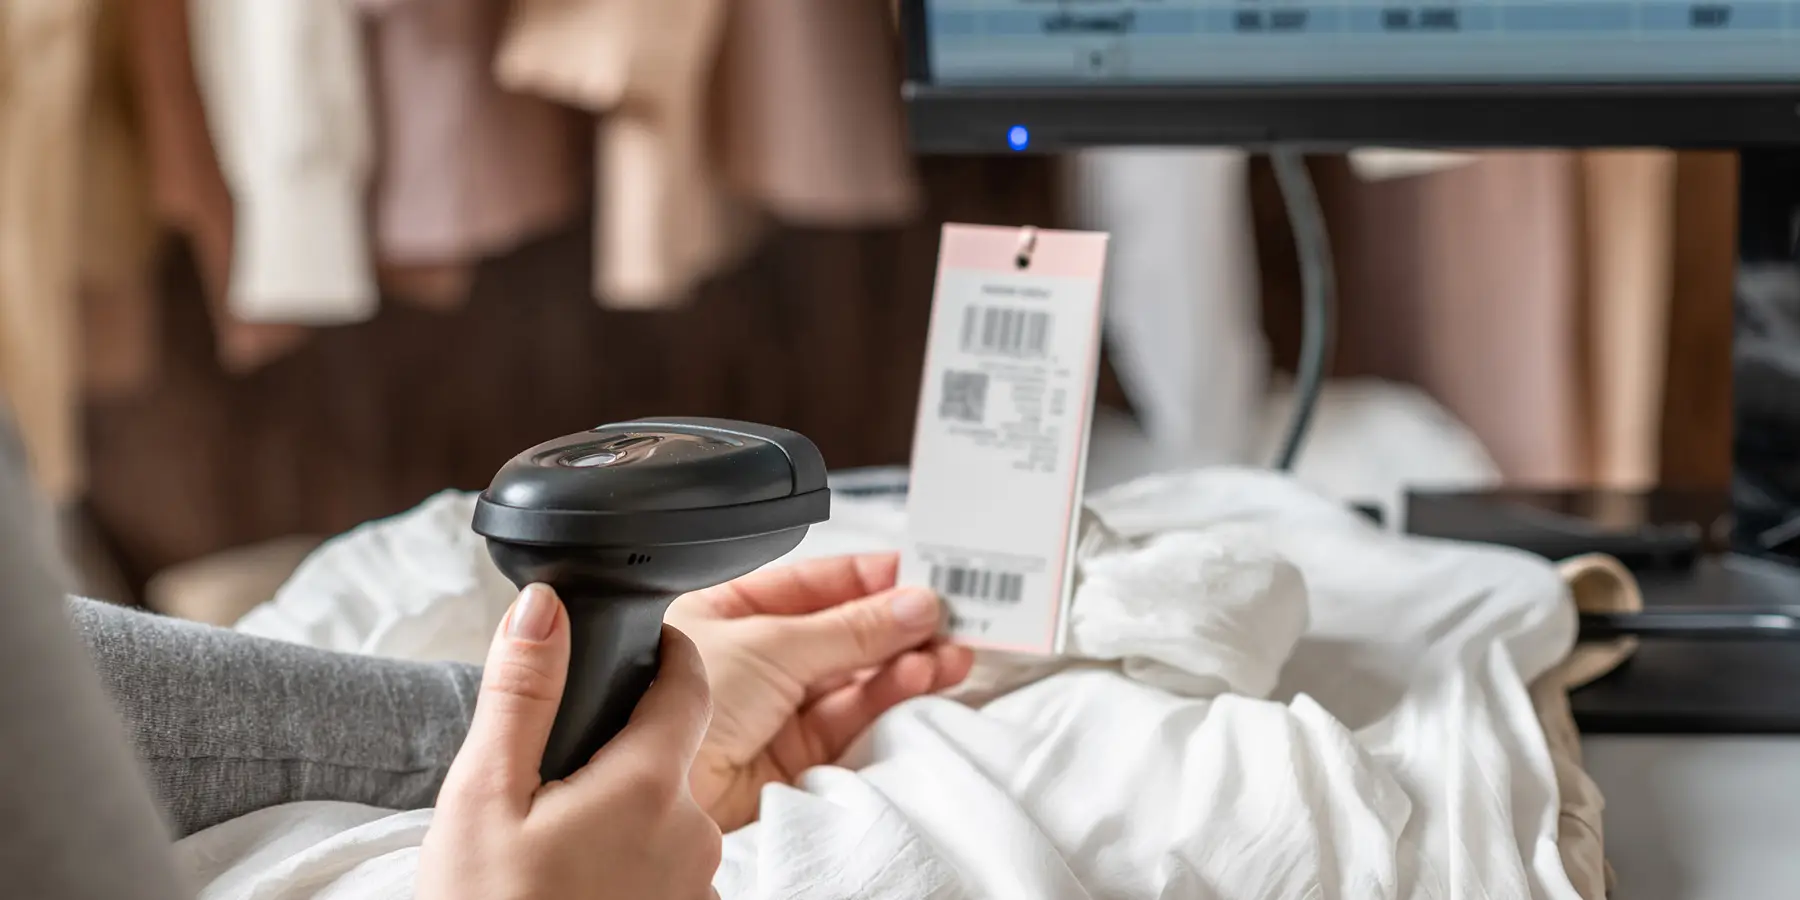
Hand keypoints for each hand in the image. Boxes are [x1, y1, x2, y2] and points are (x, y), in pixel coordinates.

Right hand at [419, 585, 720, 899]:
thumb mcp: (483, 795)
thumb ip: (522, 693)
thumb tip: (546, 606)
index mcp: (650, 784)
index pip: (690, 683)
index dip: (669, 652)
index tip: (648, 643)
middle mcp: (694, 834)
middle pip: (671, 758)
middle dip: (622, 754)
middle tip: (551, 782)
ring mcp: (699, 889)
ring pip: (667, 822)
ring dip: (625, 820)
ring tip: (554, 849)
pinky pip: (667, 875)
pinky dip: (630, 870)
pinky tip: (575, 887)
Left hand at [666, 553, 974, 831]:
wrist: (655, 788)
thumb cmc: (673, 701)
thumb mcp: (772, 645)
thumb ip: (850, 628)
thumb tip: (914, 603)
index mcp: (728, 608)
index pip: (810, 584)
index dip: (866, 577)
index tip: (919, 572)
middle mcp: (751, 656)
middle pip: (839, 632)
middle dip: (895, 624)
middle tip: (949, 616)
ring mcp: (773, 707)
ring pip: (852, 677)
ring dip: (903, 662)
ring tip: (949, 652)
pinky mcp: (792, 756)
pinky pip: (850, 718)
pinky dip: (887, 698)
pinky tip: (920, 678)